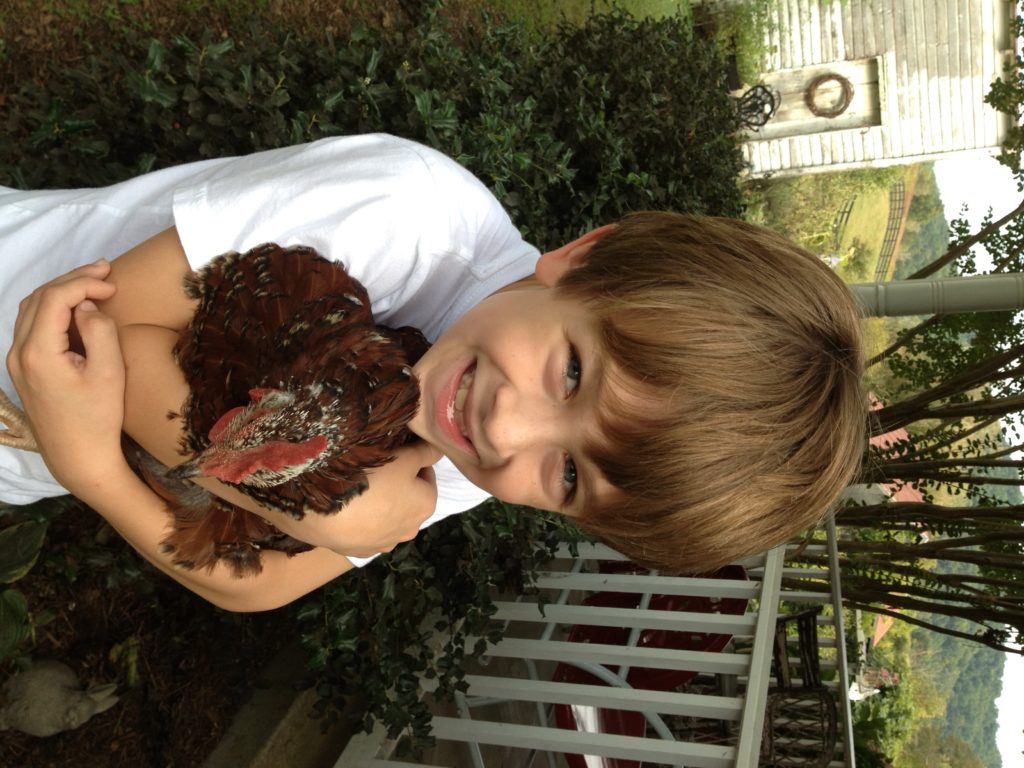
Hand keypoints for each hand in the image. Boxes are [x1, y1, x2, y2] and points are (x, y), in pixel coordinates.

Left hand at [7, 261, 126, 494]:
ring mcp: (17, 362)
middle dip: (72, 279)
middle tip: (106, 271)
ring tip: (93, 283)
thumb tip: (87, 307)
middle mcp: (19, 353)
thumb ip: (99, 331)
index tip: (113, 285)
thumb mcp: (109, 372)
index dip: (84, 282)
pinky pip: (32, 325)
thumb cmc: (98, 418)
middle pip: (39, 298)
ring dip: (61, 291)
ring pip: (31, 309)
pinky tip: (76, 309)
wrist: (78, 457)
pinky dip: (53, 309)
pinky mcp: (23, 369)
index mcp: (38, 352)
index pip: (55, 298)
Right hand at [266, 440, 441, 556]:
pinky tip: (347, 509)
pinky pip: (366, 530)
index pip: (427, 475)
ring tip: (358, 488)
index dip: (412, 461)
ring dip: (379, 505)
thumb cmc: (371, 480)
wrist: (325, 511)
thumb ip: (425, 452)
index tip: (395, 453)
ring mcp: (385, 543)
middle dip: (398, 485)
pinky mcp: (360, 551)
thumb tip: (438, 449)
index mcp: (427, 505)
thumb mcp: (404, 457)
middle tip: (375, 469)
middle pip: (409, 499)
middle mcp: (411, 529)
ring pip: (387, 517)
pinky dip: (361, 520)